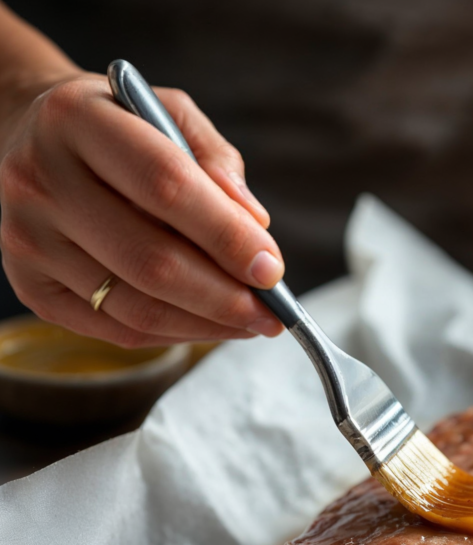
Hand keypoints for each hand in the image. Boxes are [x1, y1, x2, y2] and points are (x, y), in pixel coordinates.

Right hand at [0, 71, 284, 346]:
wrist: (30, 136)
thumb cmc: (117, 126)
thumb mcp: (168, 112)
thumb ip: (215, 159)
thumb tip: (256, 224)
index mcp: (74, 120)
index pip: (166, 187)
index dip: (228, 236)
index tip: (273, 268)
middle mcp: (40, 181)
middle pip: (152, 262)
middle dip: (227, 297)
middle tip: (273, 311)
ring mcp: (28, 240)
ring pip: (139, 307)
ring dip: (209, 325)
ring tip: (252, 322)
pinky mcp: (32, 288)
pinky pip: (120, 331)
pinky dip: (178, 334)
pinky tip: (210, 325)